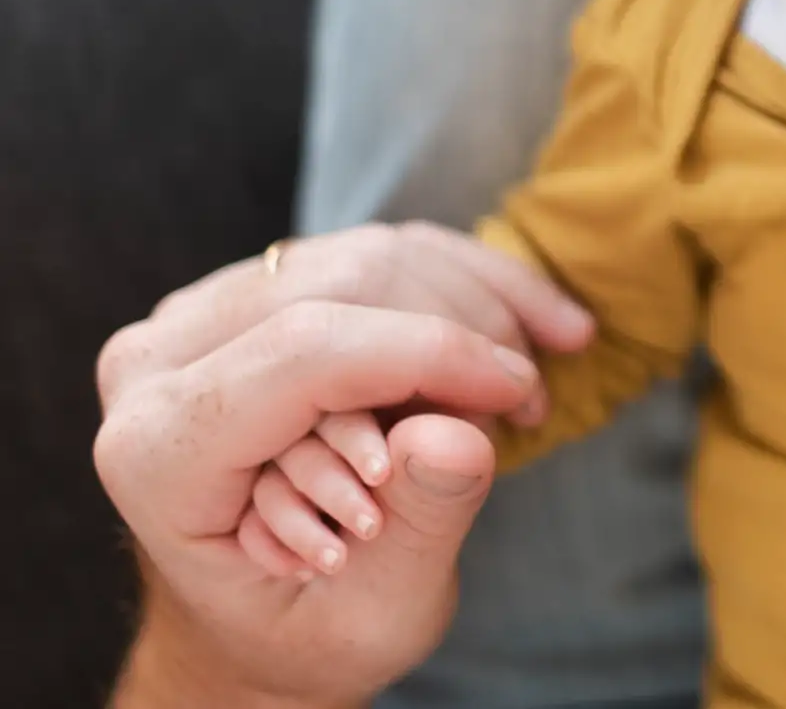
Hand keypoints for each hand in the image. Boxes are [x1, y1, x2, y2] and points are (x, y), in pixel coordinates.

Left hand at [96, 223, 594, 706]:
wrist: (255, 621)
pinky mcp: (256, 289)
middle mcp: (159, 360)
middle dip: (461, 333)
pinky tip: (534, 323)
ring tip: (524, 384)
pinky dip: (467, 282)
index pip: (304, 353)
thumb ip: (416, 525)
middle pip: (342, 287)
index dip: (430, 354)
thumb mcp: (370, 618)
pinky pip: (378, 251)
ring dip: (477, 305)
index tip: (520, 391)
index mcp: (158, 450)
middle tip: (526, 405)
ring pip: (369, 256)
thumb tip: (456, 434)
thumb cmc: (303, 627)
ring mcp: (203, 314)